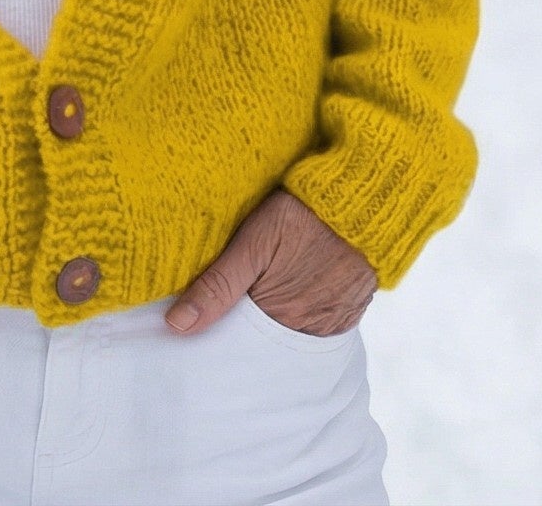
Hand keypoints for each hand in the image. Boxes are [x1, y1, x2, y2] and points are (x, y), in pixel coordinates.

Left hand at [164, 187, 375, 336]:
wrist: (364, 200)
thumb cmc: (304, 214)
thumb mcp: (254, 241)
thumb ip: (218, 284)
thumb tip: (177, 326)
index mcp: (279, 316)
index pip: (237, 341)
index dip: (216, 332)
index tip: (193, 327)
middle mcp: (307, 329)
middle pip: (263, 341)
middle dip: (242, 331)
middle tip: (223, 311)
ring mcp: (331, 322)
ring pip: (288, 334)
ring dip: (270, 323)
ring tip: (257, 299)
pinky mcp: (348, 312)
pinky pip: (315, 326)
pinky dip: (298, 317)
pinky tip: (286, 296)